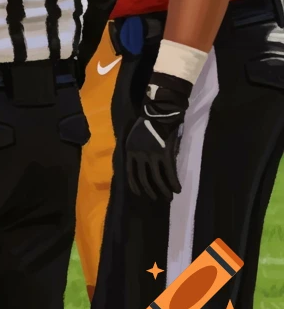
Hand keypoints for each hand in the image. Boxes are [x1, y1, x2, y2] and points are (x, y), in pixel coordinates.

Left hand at [125, 72, 191, 200]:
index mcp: (130, 150)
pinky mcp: (164, 154)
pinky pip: (169, 173)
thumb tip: (143, 165)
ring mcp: (151, 155)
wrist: (159, 111)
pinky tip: (177, 189)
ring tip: (169, 196)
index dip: (135, 185)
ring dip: (163, 190)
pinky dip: (174, 183)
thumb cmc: (148, 122)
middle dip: (151, 190)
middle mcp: (139, 155)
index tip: (140, 194)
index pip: (130, 172)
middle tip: (157, 198)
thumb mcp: (135, 136)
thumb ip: (137, 150)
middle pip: (144, 178)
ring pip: (157, 179)